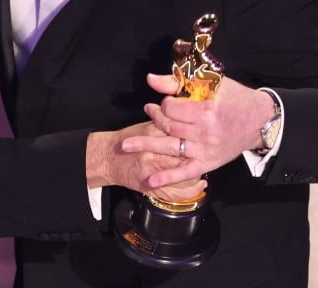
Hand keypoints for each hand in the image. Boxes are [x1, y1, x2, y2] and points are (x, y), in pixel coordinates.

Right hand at [86, 122, 205, 200]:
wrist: (109, 158)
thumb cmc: (127, 140)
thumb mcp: (147, 126)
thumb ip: (168, 125)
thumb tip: (189, 123)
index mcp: (151, 136)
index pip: (179, 135)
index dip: (194, 135)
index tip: (203, 133)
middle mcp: (152, 156)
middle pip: (184, 156)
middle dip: (198, 154)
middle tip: (208, 150)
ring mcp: (152, 175)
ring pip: (184, 176)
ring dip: (197, 172)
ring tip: (205, 166)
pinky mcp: (152, 189)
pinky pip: (177, 193)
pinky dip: (192, 190)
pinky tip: (200, 185)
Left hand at [121, 74, 275, 187]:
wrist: (261, 121)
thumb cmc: (235, 98)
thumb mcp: (211, 83)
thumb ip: (178, 82)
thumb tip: (150, 79)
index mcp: (207, 110)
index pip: (172, 108)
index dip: (164, 103)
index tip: (165, 101)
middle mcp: (205, 132)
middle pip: (168, 126)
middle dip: (154, 117)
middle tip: (149, 111)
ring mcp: (206, 150)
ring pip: (170, 148)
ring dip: (146, 146)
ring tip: (125, 146)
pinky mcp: (209, 163)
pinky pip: (185, 172)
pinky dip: (167, 178)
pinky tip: (151, 181)